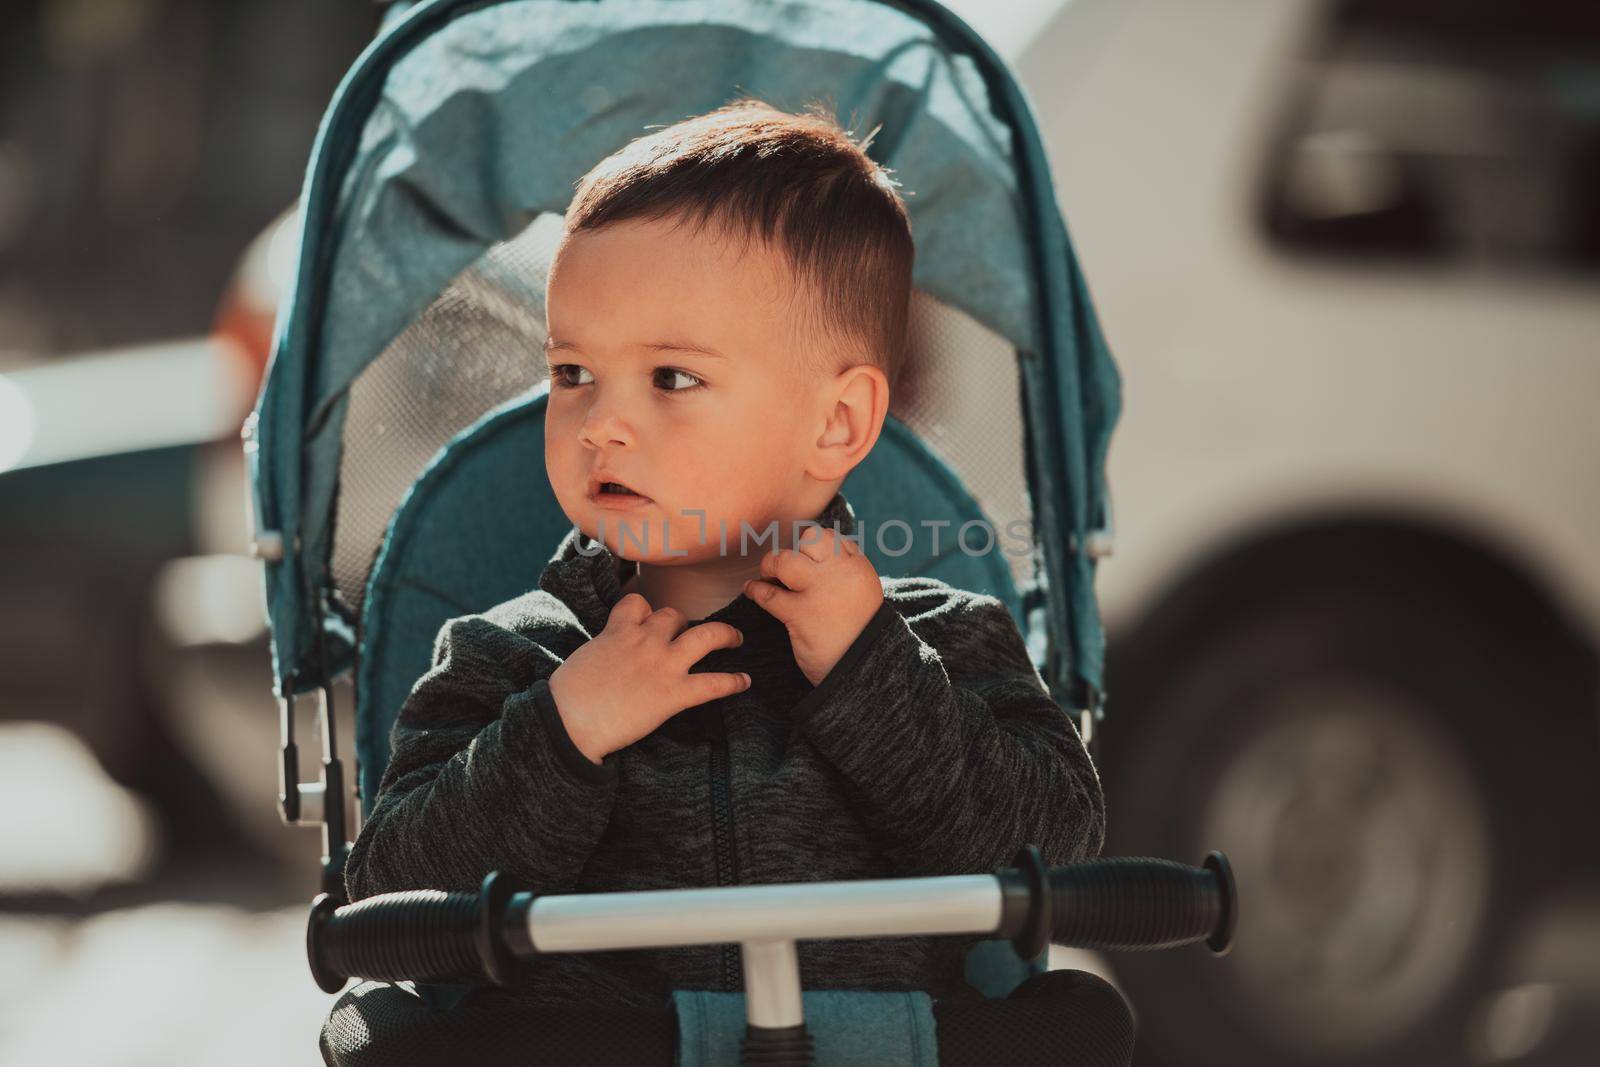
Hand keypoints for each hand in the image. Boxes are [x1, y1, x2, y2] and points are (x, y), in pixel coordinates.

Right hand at [548, 594, 748, 763]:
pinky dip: (733, 682)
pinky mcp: (674, 694)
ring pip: (706, 635)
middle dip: (681, 623)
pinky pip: (713, 683)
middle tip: (686, 635)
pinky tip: (744, 682)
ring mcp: (663, 664)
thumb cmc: (568, 695)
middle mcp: (646, 640)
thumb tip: (609, 654)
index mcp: (619, 629)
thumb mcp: (585, 656)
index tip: (649, 619)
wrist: (569, 721)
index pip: (639, 604)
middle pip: (674, 616)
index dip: (646, 611)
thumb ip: (605, 647)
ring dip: (725, 635)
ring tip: (737, 639)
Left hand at [743, 527, 883, 685]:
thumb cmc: (859, 630)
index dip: (812, 545)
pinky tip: (752, 591)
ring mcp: (819, 593)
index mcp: (857, 568)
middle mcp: (839, 574)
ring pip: (785, 561)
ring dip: (771, 565)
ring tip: (768, 575)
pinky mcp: (800, 615)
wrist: (862, 669)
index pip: (830, 537)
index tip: (805, 557)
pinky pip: (769, 594)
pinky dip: (755, 590)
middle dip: (793, 550)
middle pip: (809, 540)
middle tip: (784, 566)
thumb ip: (846, 569)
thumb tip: (826, 547)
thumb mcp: (863, 592)